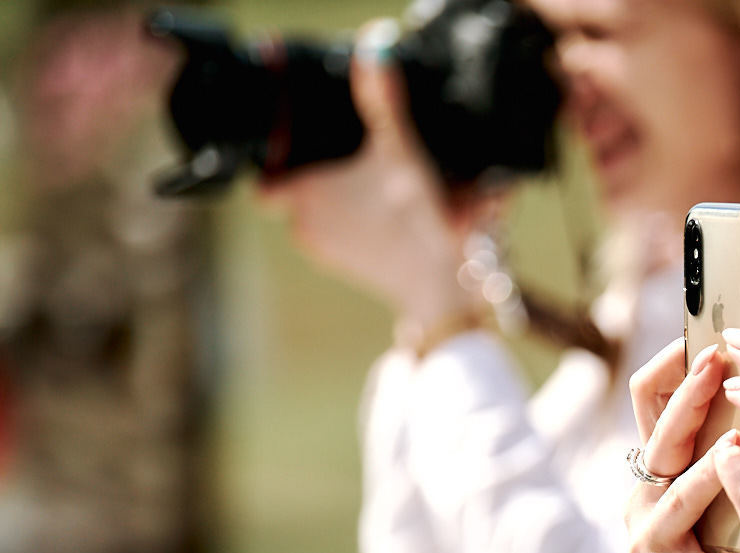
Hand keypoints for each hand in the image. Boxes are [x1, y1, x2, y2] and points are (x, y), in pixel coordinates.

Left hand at [255, 25, 486, 328]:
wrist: (445, 289)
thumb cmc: (416, 223)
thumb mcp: (401, 150)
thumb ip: (384, 97)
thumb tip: (375, 45)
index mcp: (302, 194)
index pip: (261, 178)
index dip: (270, 162)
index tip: (289, 149)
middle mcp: (304, 226)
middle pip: (293, 190)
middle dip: (317, 173)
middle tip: (348, 157)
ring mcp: (327, 251)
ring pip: (319, 213)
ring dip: (339, 198)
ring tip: (373, 183)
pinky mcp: (353, 268)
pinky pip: (343, 236)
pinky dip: (358, 222)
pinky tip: (388, 210)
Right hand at [625, 340, 739, 552]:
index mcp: (670, 466)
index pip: (661, 398)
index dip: (682, 362)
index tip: (721, 330)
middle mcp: (650, 494)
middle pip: (660, 433)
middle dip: (690, 398)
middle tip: (719, 365)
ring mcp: (650, 540)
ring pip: (673, 496)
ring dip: (705, 473)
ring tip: (736, 449)